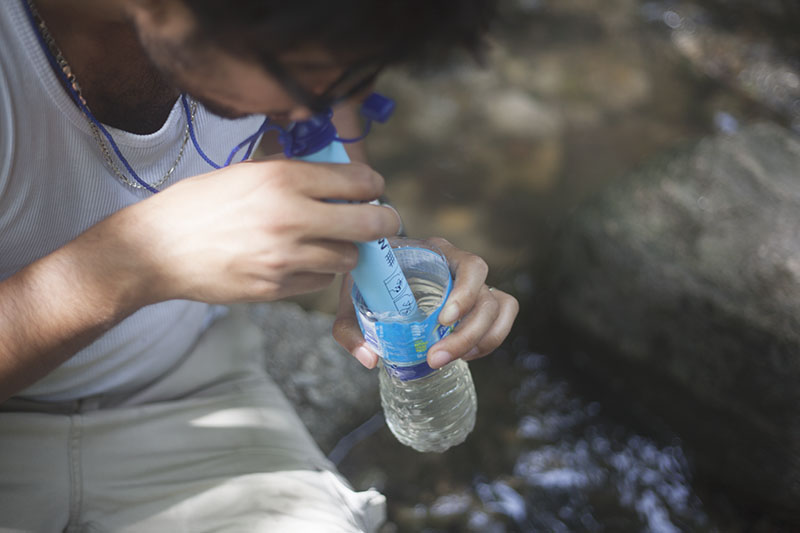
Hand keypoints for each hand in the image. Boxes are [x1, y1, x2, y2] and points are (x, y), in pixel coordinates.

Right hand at [97, 159, 400, 306]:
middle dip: (383, 221)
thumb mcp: (245, 174)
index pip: (357, 180)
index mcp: (282, 179)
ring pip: (349, 258)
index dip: (372, 185)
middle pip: (368, 223)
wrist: (156, 249)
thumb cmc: (198, 205)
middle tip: (382, 220)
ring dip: (346, 250)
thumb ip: (293, 175)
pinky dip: (319, 272)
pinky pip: (321, 282)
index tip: (373, 189)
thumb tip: (335, 176)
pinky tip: (302, 262)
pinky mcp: (277, 288)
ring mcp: (285, 258)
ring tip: (330, 242)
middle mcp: (290, 217)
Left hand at [333, 237, 518, 368]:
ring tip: (448, 359)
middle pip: (487, 298)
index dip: (465, 294)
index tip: (443, 320)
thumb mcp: (352, 299)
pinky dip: (490, 339)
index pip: (471, 266)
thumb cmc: (369, 279)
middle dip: (467, 334)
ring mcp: (474, 285)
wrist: (375, 272)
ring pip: (500, 309)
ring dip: (481, 341)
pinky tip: (465, 355)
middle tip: (435, 359)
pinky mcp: (478, 304)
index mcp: (436, 253)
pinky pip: (503, 317)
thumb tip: (369, 359)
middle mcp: (460, 267)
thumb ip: (351, 329)